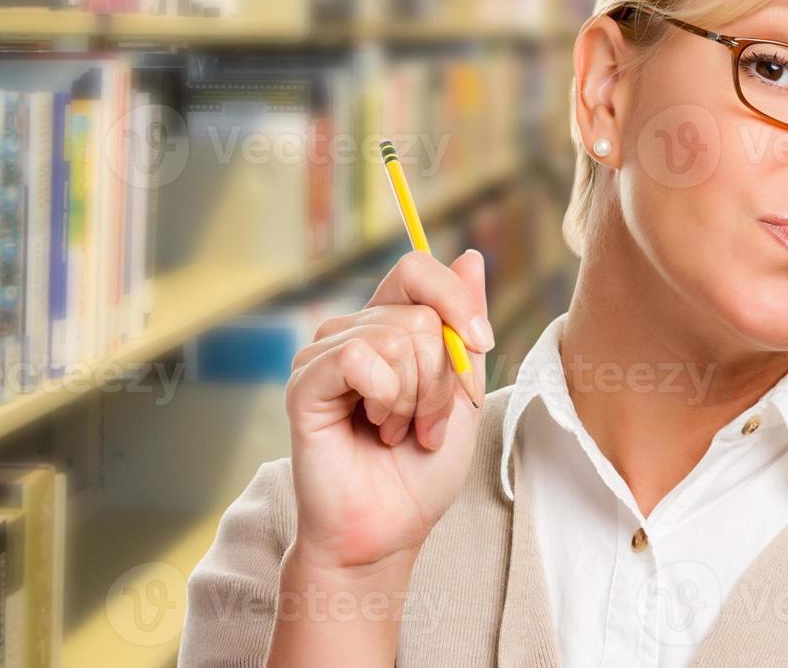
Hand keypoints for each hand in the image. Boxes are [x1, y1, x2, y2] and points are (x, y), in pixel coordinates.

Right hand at [284, 248, 494, 573]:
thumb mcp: (462, 392)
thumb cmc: (420, 470)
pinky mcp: (306, 382)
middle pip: (419, 314)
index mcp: (387, 327)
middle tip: (426, 423)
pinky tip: (375, 429)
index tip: (482, 343)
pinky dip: (385, 397)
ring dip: (416, 397)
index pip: (417, 268)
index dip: (456, 300)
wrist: (387, 531)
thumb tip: (471, 256)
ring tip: (399, 431)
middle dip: (441, 378)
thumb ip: (464, 327)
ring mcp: (324, 355)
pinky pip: (359, 357)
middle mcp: (351, 331)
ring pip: (396, 336)